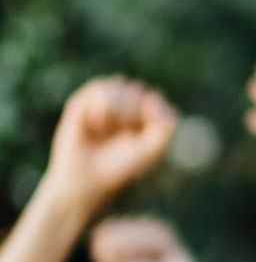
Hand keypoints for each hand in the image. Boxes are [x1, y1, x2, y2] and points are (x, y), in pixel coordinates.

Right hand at [43, 78, 177, 215]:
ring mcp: (104, 101)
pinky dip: (100, 110)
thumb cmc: (123, 165)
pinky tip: (95, 125)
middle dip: (131, 113)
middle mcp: (125, 104)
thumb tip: (152, 95)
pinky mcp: (82, 102)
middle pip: (136, 89)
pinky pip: (99, 89)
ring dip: (116, 111)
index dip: (149, 116)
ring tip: (107, 129)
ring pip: (118, 84)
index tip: (142, 135)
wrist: (88, 177)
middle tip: (122, 134)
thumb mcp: (154, 148)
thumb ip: (167, 124)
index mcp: (146, 114)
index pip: (154, 98)